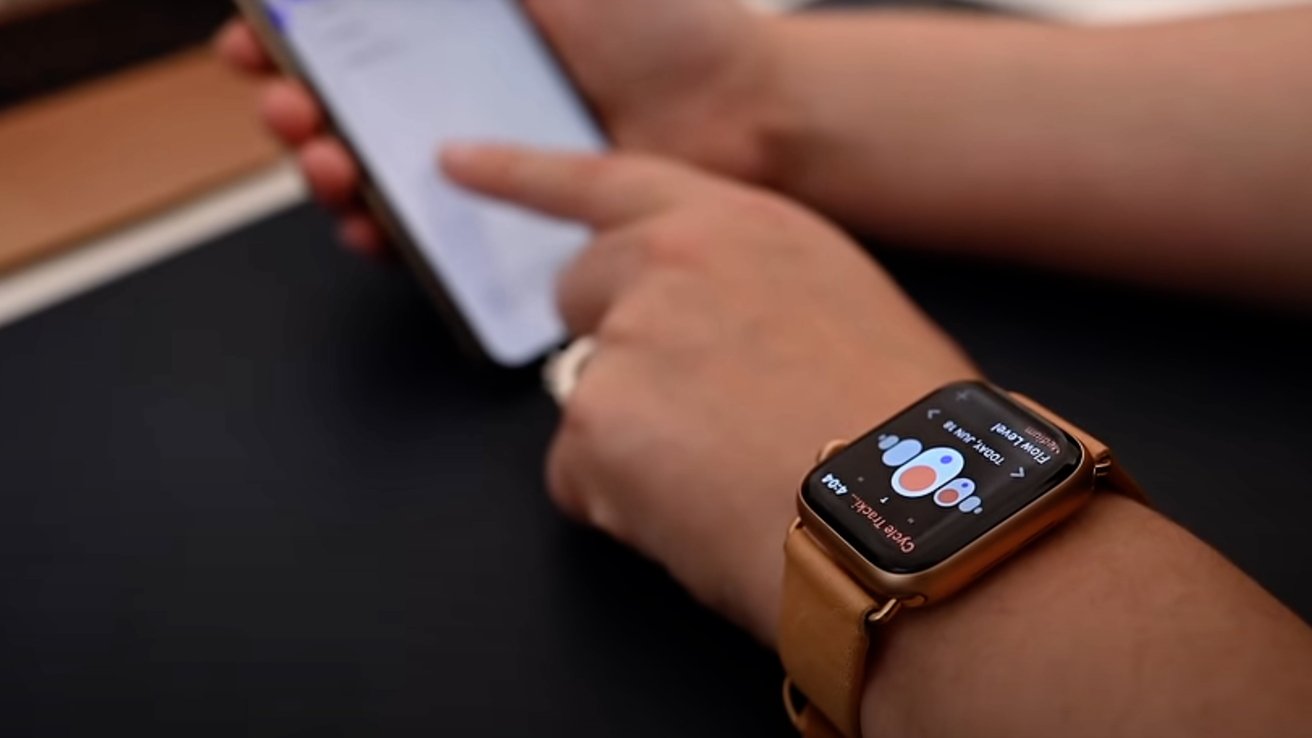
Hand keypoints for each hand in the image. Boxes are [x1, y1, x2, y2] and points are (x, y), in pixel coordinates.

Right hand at [213, 0, 774, 254]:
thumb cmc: (671, 28)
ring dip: (326, 169)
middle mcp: (466, 90)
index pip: (353, 28)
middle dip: (296, 106)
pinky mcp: (512, 220)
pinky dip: (385, 230)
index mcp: (468, 23)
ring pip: (375, 172)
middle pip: (347, 105)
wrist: (745, 117)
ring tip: (326, 162)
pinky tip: (366, 220)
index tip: (256, 38)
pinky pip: (430, 232)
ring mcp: (486, 157)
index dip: (293, 35)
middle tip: (288, 104)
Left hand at [440, 144, 976, 643]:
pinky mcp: (598, 422)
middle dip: (615, 351)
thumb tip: (709, 336)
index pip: (607, 180)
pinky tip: (703, 516)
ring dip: (633, 443)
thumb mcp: (839, 309)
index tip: (458, 162)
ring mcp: (627, 338)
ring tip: (730, 478)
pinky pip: (580, 477)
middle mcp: (671, 260)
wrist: (924, 517)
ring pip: (586, 398)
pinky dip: (624, 506)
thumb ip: (746, 291)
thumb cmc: (910, 433)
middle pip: (579, 297)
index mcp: (737, 224)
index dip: (522, 174)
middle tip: (691, 415)